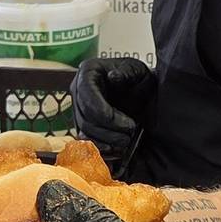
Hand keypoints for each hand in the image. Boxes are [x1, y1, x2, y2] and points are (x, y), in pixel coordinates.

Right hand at [71, 56, 155, 175]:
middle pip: (85, 117)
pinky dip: (101, 148)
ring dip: (107, 141)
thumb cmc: (139, 78)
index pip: (87, 96)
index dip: (103, 112)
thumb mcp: (137, 71)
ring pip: (85, 132)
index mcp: (88, 71)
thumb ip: (127, 73)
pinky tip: (117, 151)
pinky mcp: (84, 124)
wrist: (142, 92)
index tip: (125, 123)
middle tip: (131, 133)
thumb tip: (113, 76)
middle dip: (109, 130)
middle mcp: (78, 89)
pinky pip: (86, 141)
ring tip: (127, 142)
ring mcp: (79, 108)